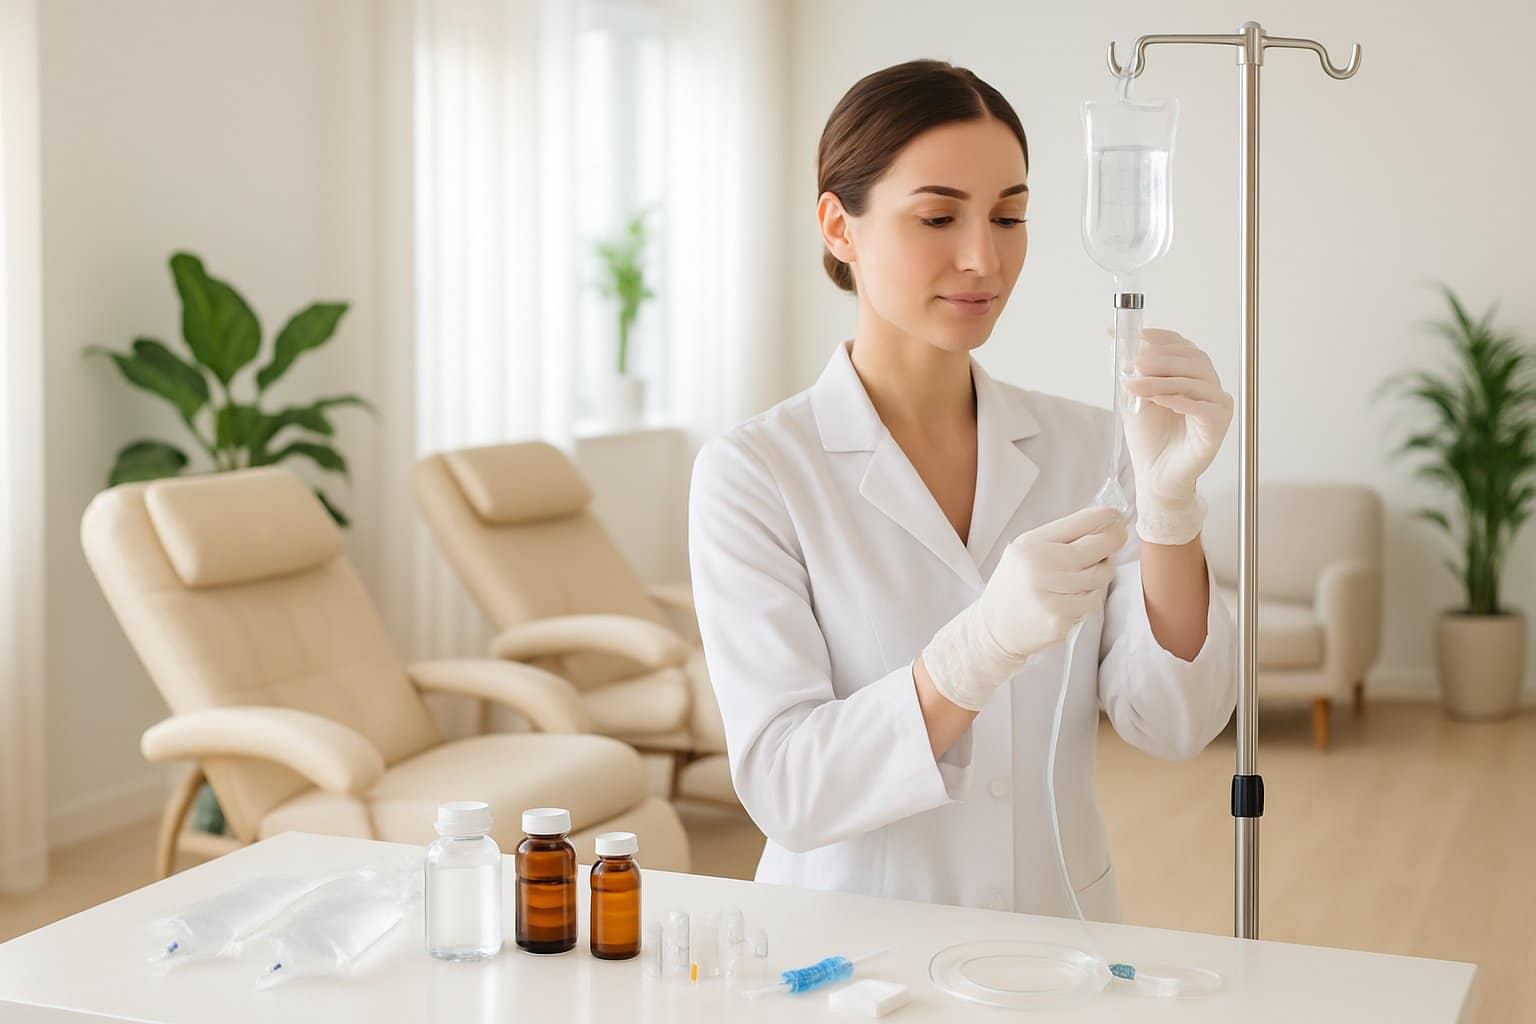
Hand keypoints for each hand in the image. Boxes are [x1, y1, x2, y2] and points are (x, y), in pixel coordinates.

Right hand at [921, 506, 1126, 710]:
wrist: (995, 627)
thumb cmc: (1016, 583)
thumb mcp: (1027, 550)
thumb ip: (1062, 536)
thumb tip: (1106, 521)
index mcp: (1031, 546)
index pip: (1082, 523)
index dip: (1107, 518)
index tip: (1117, 517)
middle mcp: (1040, 569)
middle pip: (1098, 549)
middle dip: (1113, 542)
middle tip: (1118, 538)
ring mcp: (1051, 597)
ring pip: (1100, 578)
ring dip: (1099, 575)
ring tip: (1080, 577)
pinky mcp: (1059, 621)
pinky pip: (1092, 603)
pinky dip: (1087, 600)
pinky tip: (1069, 600)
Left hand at [1122, 328, 1233, 544]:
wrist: (1154, 473)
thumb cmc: (1149, 436)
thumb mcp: (1134, 396)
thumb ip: (1131, 368)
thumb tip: (1114, 336)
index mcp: (1192, 375)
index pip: (1183, 346)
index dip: (1162, 338)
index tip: (1138, 334)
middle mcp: (1209, 386)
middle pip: (1191, 360)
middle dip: (1159, 359)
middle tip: (1132, 364)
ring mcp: (1217, 406)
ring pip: (1193, 382)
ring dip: (1160, 381)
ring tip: (1134, 386)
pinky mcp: (1218, 426)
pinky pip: (1202, 407)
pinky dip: (1179, 401)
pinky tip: (1159, 400)